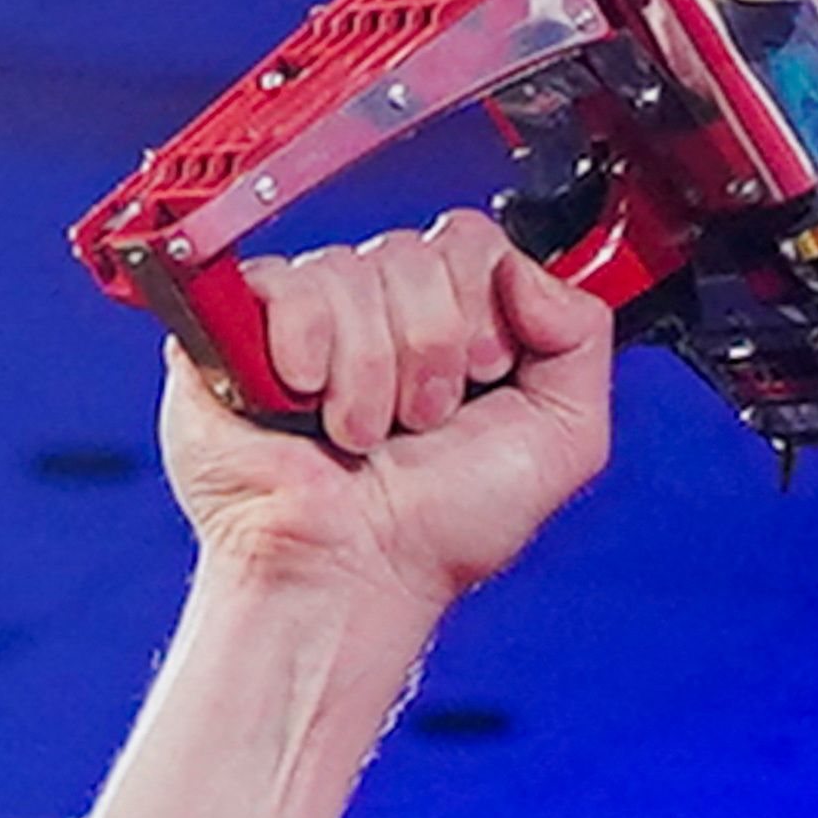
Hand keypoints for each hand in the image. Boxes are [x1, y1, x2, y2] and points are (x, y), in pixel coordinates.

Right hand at [160, 213, 618, 618]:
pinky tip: (305, 400)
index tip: (481, 377)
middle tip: (418, 421)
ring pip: (354, 271)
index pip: (470, 241)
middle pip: (416, 251)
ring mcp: (306, 314)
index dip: (482, 309)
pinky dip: (307, 346)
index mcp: (448, 319)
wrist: (355, 576)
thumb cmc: (440, 528)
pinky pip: (285, 283)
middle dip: (431, 350)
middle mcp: (377, 308)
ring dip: (371, 373)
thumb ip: (582, 335)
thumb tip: (527, 268)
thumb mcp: (564, 437)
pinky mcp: (235, 326)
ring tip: (361, 435)